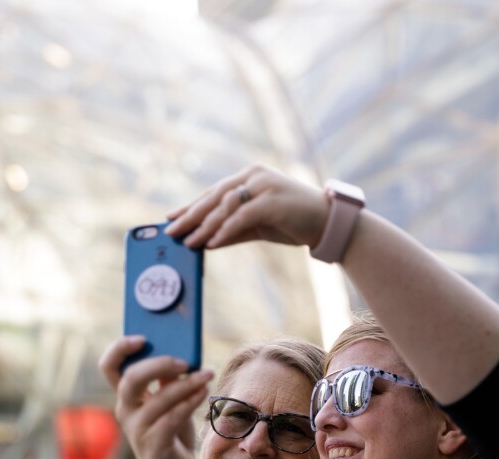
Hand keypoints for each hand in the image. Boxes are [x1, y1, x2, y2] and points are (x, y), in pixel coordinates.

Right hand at [99, 336, 213, 458]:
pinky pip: (172, 418)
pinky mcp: (154, 446)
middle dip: (159, 364)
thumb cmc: (172, 435)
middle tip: (185, 361)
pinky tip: (204, 393)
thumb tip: (180, 353)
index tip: (143, 338)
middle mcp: (126, 411)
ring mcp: (138, 430)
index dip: (119, 349)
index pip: (109, 367)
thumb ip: (168, 380)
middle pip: (131, 378)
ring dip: (187, 383)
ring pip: (159, 398)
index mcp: (126, 397)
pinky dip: (190, 402)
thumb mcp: (169, 403)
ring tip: (208, 374)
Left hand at [164, 164, 328, 250]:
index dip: (191, 206)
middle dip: (191, 215)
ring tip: (188, 242)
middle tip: (171, 231)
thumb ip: (232, 230)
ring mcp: (264, 185)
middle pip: (215, 196)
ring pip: (225, 206)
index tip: (171, 218)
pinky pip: (242, 216)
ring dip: (205, 226)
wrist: (327, 223)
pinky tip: (211, 242)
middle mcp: (254, 175)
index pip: (214, 191)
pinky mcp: (272, 200)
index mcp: (250, 176)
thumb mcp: (257, 226)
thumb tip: (205, 241)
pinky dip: (225, 230)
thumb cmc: (292, 222)